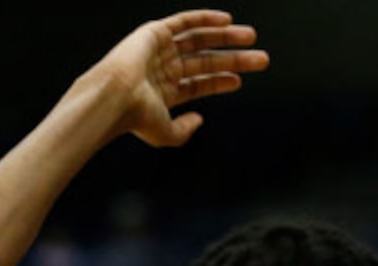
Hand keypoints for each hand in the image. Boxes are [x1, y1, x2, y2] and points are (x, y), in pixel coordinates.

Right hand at [91, 10, 267, 148]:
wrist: (117, 97)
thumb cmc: (138, 117)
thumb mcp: (167, 133)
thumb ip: (185, 130)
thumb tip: (200, 119)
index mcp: (165, 90)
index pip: (199, 83)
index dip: (220, 80)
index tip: (239, 80)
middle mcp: (164, 67)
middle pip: (206, 60)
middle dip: (234, 59)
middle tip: (260, 59)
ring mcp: (160, 49)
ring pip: (199, 40)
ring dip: (226, 37)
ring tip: (251, 37)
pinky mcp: (154, 33)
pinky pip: (184, 22)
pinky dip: (205, 18)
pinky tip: (227, 20)